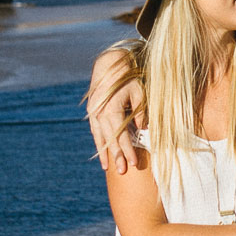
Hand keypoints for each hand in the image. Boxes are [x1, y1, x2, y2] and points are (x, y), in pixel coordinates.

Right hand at [86, 55, 143, 175]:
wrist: (109, 64)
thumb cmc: (129, 77)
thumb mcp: (139, 91)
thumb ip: (141, 111)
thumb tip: (142, 128)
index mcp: (111, 108)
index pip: (121, 135)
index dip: (128, 150)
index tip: (134, 163)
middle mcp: (99, 113)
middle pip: (110, 140)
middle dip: (117, 157)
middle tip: (123, 172)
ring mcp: (93, 113)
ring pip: (100, 138)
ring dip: (106, 154)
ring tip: (110, 169)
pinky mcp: (92, 112)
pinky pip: (95, 132)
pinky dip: (99, 144)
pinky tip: (103, 157)